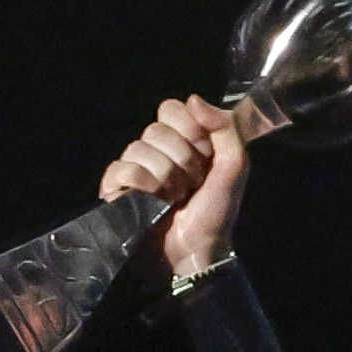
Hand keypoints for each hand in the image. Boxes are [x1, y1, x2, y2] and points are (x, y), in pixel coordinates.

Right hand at [97, 94, 248, 276]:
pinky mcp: (116, 189)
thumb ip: (226, 128)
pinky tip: (153, 201)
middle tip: (192, 183)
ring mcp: (133, 169)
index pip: (172, 108)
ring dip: (166, 177)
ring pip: (139, 148)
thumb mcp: (234, 167)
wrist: (196, 252)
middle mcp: (155, 150)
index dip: (190, 130)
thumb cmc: (215, 213)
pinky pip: (121, 169)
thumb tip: (194, 100)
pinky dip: (142, 184)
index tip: (205, 156)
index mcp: (181, 140)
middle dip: (182, 158)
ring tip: (174, 198)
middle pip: (156, 128)